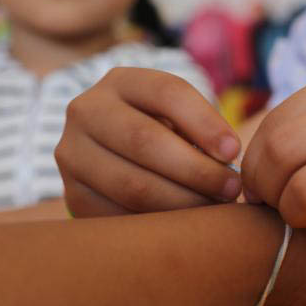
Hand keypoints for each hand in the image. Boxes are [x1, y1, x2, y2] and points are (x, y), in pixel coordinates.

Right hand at [55, 68, 242, 216]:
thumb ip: (201, 130)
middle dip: (197, 169)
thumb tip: (229, 162)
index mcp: (122, 82)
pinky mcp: (73, 193)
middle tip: (231, 188)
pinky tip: (183, 223)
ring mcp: (72, 153)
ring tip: (213, 207)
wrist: (115, 155)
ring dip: (182, 201)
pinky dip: (157, 222)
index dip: (204, 123)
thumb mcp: (180, 117)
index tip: (233, 152)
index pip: (167, 93)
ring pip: (132, 183)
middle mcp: (87, 111)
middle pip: (145, 140)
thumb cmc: (167, 132)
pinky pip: (118, 214)